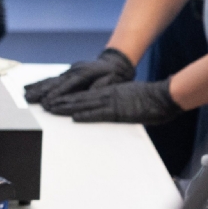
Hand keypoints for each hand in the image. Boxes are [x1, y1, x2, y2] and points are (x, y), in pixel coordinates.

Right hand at [23, 47, 135, 106]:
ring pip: (50, 80)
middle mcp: (74, 71)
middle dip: (41, 91)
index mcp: (85, 73)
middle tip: (29, 99)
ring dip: (37, 88)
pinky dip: (40, 83)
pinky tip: (30, 87)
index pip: (68, 85)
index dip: (57, 94)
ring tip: (25, 94)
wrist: (115, 63)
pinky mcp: (67, 73)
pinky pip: (51, 79)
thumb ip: (100, 87)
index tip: (47, 102)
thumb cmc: (115, 75)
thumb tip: (90, 92)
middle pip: (54, 82)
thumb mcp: (112, 81)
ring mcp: (69, 71)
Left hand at [44, 79, 182, 124]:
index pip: (83, 94)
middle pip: (78, 98)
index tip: (54, 99)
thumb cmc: (150, 99)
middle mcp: (106, 95)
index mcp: (108, 91)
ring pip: (84, 104)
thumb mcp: (128, 97)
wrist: (163, 96)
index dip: (67, 97)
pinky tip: (74, 117)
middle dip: (60, 101)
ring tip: (52, 109)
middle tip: (44, 105)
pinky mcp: (119, 111)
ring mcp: (111, 102)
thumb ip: (116, 103)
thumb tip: (108, 108)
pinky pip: (99, 114)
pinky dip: (86, 115)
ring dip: (67, 107)